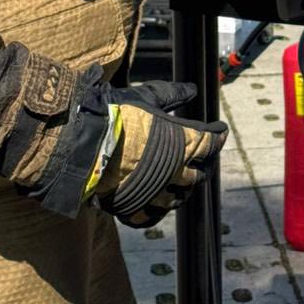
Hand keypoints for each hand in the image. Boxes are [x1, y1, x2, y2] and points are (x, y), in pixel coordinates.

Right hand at [93, 83, 227, 228]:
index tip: (221, 130)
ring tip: (186, 178)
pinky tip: (161, 199)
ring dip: (187, 186)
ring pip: (181, 196)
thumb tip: (193, 89)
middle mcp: (175, 171)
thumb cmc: (116, 115)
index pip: (211, 143)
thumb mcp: (147, 97)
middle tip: (206, 155)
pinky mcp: (136, 209)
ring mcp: (156, 194)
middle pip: (201, 173)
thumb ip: (172, 94)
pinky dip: (162, 206)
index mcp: (181, 143)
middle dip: (206, 163)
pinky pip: (156, 214)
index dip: (219, 135)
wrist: (83, 144)